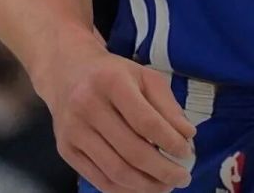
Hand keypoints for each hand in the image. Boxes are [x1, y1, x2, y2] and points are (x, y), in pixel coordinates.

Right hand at [38, 39, 196, 191]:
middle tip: (183, 178)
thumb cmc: (113, 74)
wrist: (67, 72)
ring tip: (166, 186)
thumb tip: (187, 135)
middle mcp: (88, 106)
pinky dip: (125, 190)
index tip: (187, 152)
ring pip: (115, 171)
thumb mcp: (144, 76)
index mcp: (111, 81)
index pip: (145, 120)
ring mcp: (73, 131)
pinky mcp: (65, 150)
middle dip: (162, 170)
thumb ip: (167, 104)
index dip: (169, 141)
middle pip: (131, 151)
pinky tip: (142, 187)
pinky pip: (99, 180)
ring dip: (146, 185)